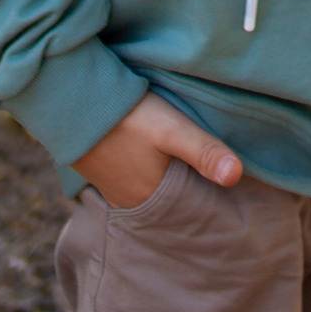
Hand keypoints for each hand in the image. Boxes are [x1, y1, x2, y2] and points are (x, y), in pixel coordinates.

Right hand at [74, 90, 244, 209]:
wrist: (72, 103)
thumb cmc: (128, 118)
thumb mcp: (172, 130)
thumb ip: (204, 151)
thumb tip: (238, 176)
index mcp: (151, 199)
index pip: (187, 208)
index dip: (207, 201)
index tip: (231, 199)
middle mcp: (130, 202)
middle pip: (168, 202)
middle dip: (188, 195)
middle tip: (213, 186)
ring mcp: (112, 188)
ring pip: (150, 192)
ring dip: (167, 184)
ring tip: (188, 174)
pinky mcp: (101, 171)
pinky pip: (131, 181)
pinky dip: (146, 176)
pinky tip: (153, 163)